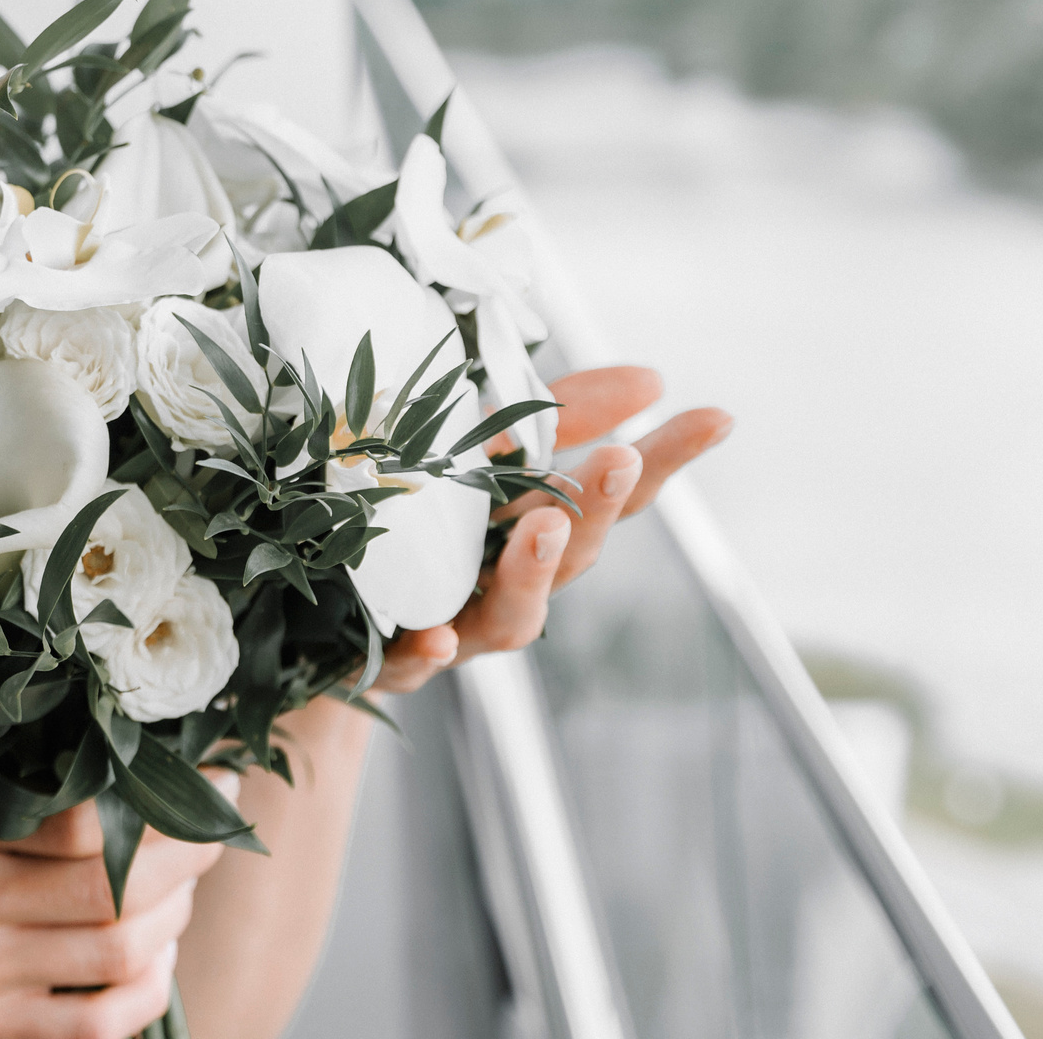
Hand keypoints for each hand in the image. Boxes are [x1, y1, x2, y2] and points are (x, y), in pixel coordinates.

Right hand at [0, 766, 221, 1038]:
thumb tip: (101, 752)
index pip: (88, 820)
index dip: (168, 799)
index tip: (205, 773)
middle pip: (122, 891)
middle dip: (192, 857)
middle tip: (213, 826)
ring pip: (121, 959)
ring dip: (174, 923)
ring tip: (181, 892)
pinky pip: (92, 1026)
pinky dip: (142, 994)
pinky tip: (148, 960)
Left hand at [372, 365, 731, 694]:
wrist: (326, 624)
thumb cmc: (417, 529)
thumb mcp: (472, 452)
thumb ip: (555, 416)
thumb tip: (650, 378)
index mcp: (536, 528)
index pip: (614, 496)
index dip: (665, 459)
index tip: (716, 416)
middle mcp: (511, 584)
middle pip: (572, 555)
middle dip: (597, 508)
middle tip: (619, 459)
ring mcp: (458, 627)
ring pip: (512, 618)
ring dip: (533, 574)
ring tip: (545, 527)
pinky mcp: (393, 661)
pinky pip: (411, 664)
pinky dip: (428, 654)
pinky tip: (439, 638)